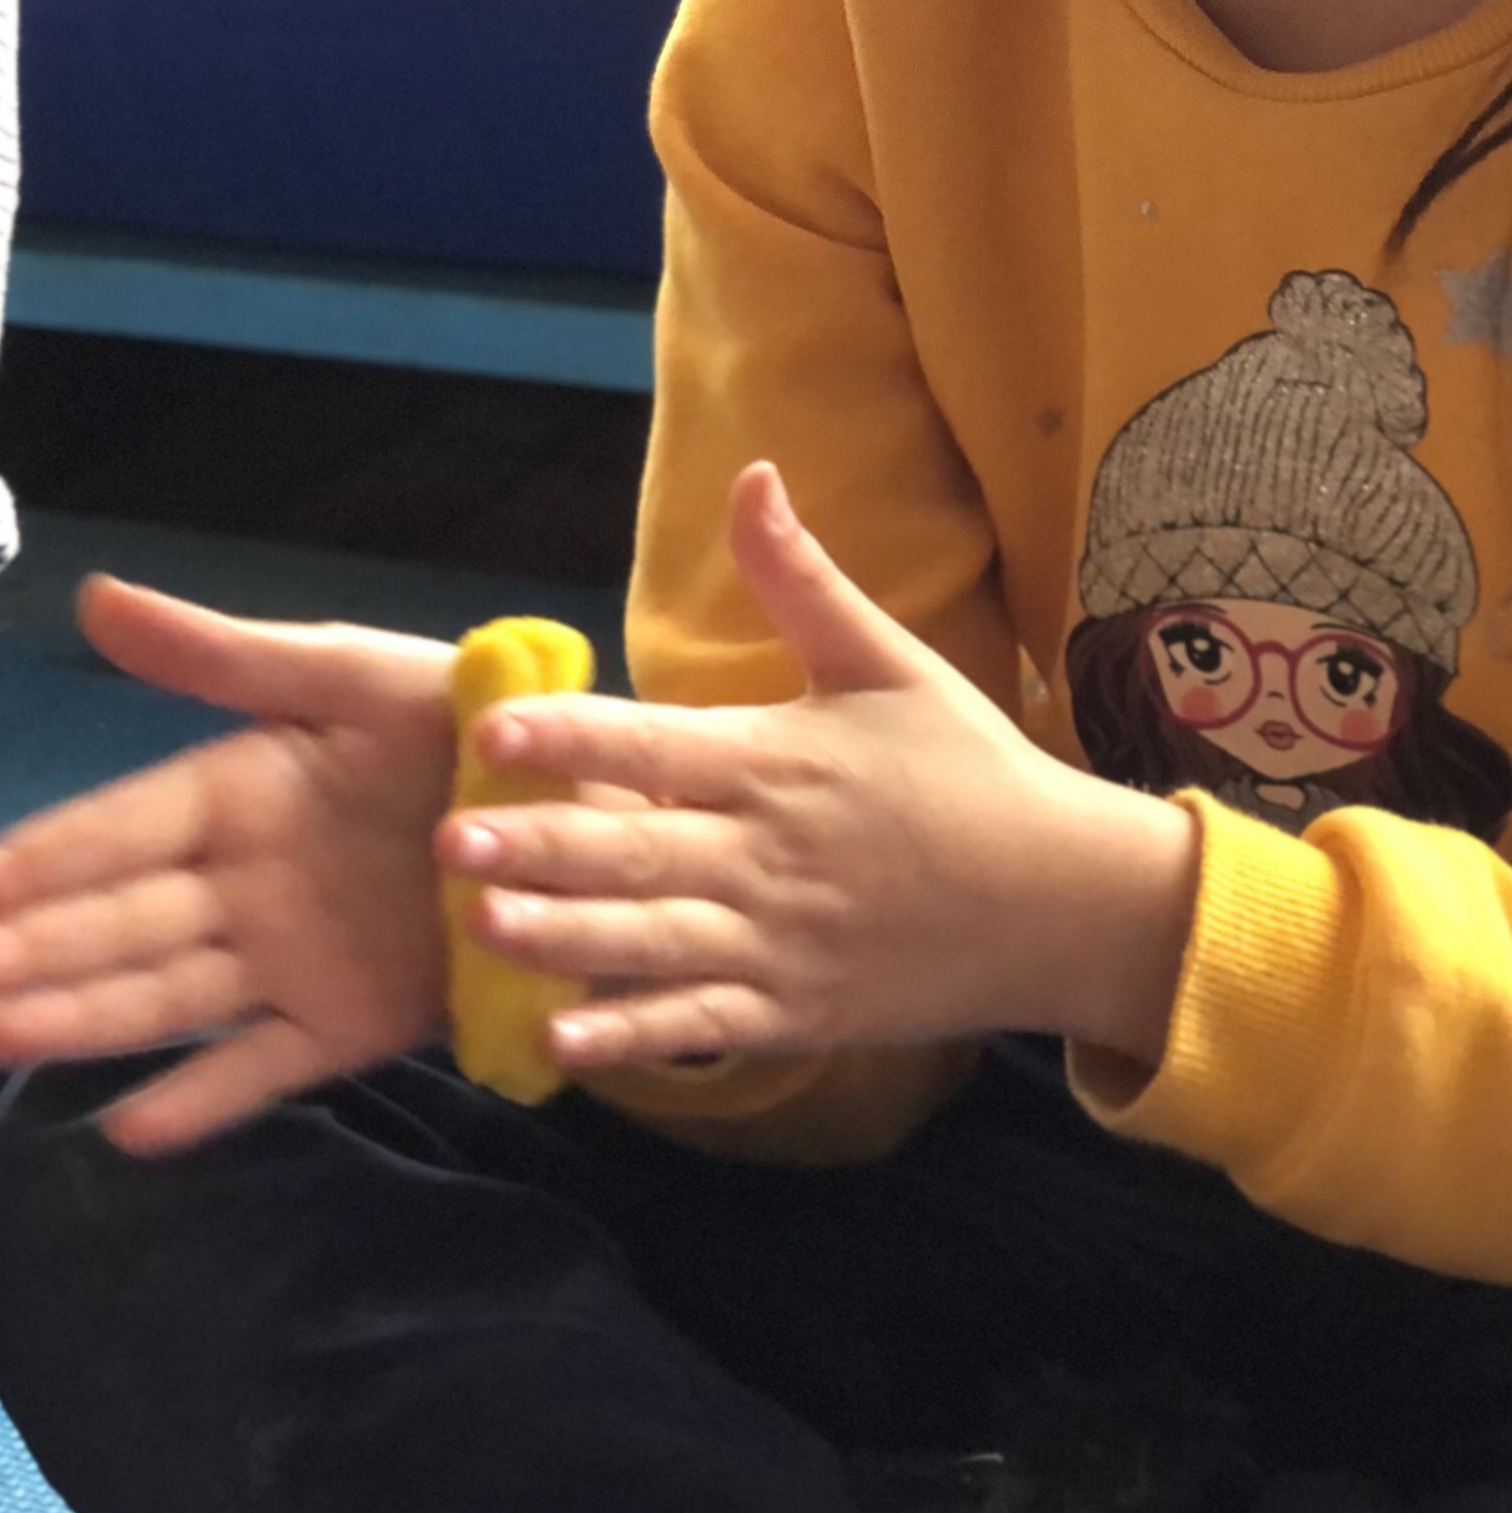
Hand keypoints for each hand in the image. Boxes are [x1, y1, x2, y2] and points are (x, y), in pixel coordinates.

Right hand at [0, 577, 457, 1153]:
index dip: (15, 869)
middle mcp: (239, 885)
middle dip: (10, 955)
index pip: (100, 838)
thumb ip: (220, 653)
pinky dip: (200, 1100)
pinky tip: (126, 1130)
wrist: (585, 809)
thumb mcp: (344, 672)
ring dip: (73, 1019)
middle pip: (107, 925)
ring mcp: (288, 962)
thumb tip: (92, 600)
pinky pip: (259, 1066)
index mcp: (230, 793)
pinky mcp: (348, 1026)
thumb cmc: (463, 723)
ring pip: (159, 996)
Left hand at [445, 463, 1198, 1073]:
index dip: (573, 734)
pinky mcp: (795, 1012)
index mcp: (777, 761)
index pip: (655, 742)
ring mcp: (778, 942)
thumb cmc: (968, 769)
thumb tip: (752, 471)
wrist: (1067, 900)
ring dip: (564, 936)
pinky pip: (701, 1028)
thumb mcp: (888, 660)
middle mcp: (767, 853)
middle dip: (538, 843)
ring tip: (479, 926)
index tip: (491, 727)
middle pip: (636, 846)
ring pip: (653, 941)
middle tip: (444, 838)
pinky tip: (563, 1041)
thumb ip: (801, 578)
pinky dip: (634, 1038)